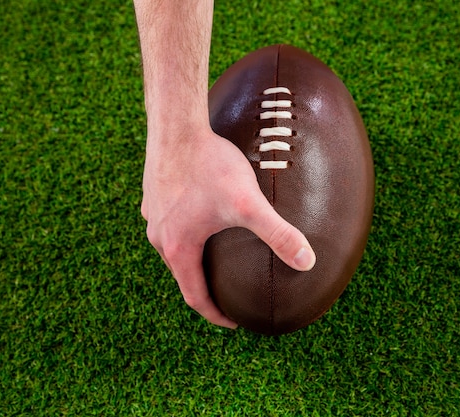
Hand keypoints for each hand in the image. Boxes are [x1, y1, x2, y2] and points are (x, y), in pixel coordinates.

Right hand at [141, 128, 315, 328]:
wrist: (177, 125)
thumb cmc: (209, 165)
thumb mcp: (248, 204)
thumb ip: (278, 233)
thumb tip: (307, 262)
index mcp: (177, 247)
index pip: (195, 297)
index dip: (216, 314)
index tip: (234, 320)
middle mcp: (158, 235)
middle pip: (183, 273)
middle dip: (207, 286)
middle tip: (230, 290)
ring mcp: (152, 214)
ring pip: (175, 246)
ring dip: (196, 257)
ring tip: (219, 256)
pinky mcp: (154, 194)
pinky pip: (170, 222)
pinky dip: (187, 230)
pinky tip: (205, 218)